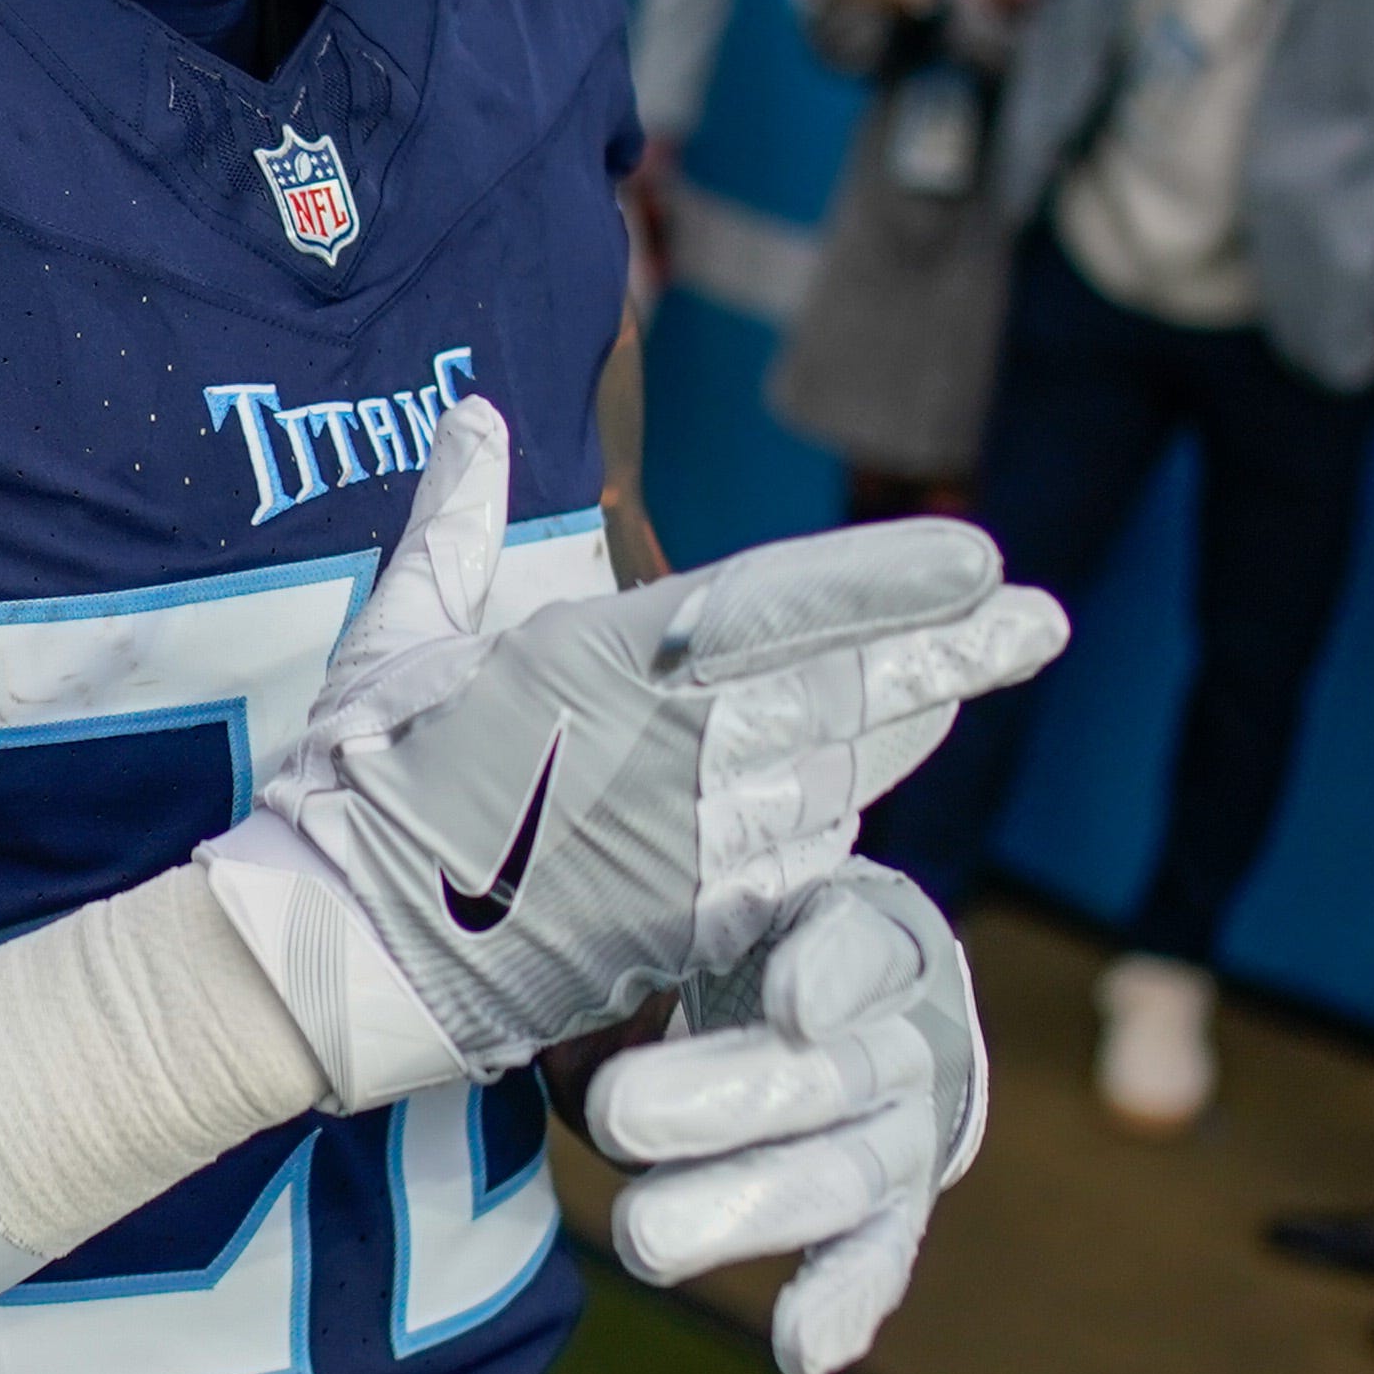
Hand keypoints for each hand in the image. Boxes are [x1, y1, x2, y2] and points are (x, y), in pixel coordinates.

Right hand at [196, 402, 1068, 1105]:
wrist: (334, 953)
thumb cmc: (355, 785)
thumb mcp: (397, 634)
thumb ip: (458, 524)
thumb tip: (482, 419)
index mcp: (593, 659)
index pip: (776, 603)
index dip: (886, 579)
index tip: (978, 556)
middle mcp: (657, 745)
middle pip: (839, 690)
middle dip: (950, 652)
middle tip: (1040, 621)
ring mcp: (681, 845)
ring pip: (834, 775)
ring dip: (916, 726)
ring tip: (988, 672)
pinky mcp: (683, 933)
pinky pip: (794, 874)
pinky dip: (839, 829)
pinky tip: (881, 795)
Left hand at [581, 862, 983, 1373]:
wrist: (824, 1006)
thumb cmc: (729, 945)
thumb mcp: (697, 912)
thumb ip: (650, 927)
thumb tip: (551, 961)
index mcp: (864, 931)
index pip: (863, 944)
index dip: (834, 974)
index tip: (790, 1006)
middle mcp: (902, 1032)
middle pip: (826, 1072)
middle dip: (722, 1099)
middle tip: (614, 1113)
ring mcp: (905, 1131)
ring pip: (839, 1175)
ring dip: (739, 1210)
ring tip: (641, 1237)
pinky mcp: (892, 1211)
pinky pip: (874, 1259)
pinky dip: (839, 1306)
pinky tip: (799, 1352)